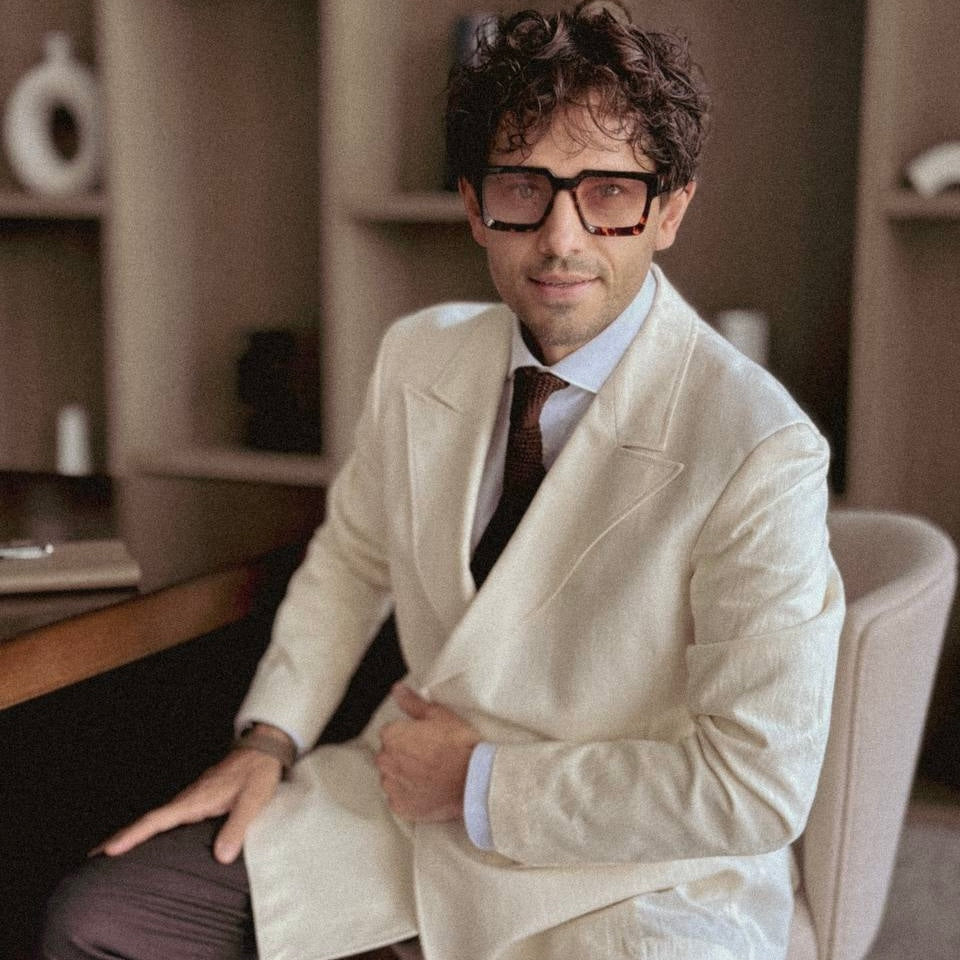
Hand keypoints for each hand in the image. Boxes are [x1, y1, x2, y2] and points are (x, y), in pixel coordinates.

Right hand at [90, 724, 289, 863]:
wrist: (264, 749)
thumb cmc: (258, 774)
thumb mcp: (253, 801)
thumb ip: (237, 827)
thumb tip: (221, 858)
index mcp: (195, 800)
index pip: (157, 820)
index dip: (132, 836)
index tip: (108, 850)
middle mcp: (188, 798)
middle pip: (149, 820)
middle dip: (121, 837)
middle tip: (92, 857)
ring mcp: (192, 796)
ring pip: (158, 817)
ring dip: (135, 832)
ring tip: (112, 851)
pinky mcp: (199, 797)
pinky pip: (170, 815)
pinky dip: (153, 827)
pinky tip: (151, 836)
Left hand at [375, 683, 480, 822]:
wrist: (475, 780)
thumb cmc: (459, 745)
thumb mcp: (439, 715)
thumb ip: (413, 703)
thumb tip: (397, 690)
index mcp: (392, 736)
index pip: (392, 733)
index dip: (410, 736)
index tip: (427, 740)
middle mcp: (386, 762)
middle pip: (390, 756)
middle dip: (405, 756)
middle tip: (430, 757)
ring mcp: (392, 787)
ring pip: (393, 778)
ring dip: (406, 776)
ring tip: (431, 775)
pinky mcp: (401, 808)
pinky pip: (400, 799)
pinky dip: (411, 796)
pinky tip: (429, 790)